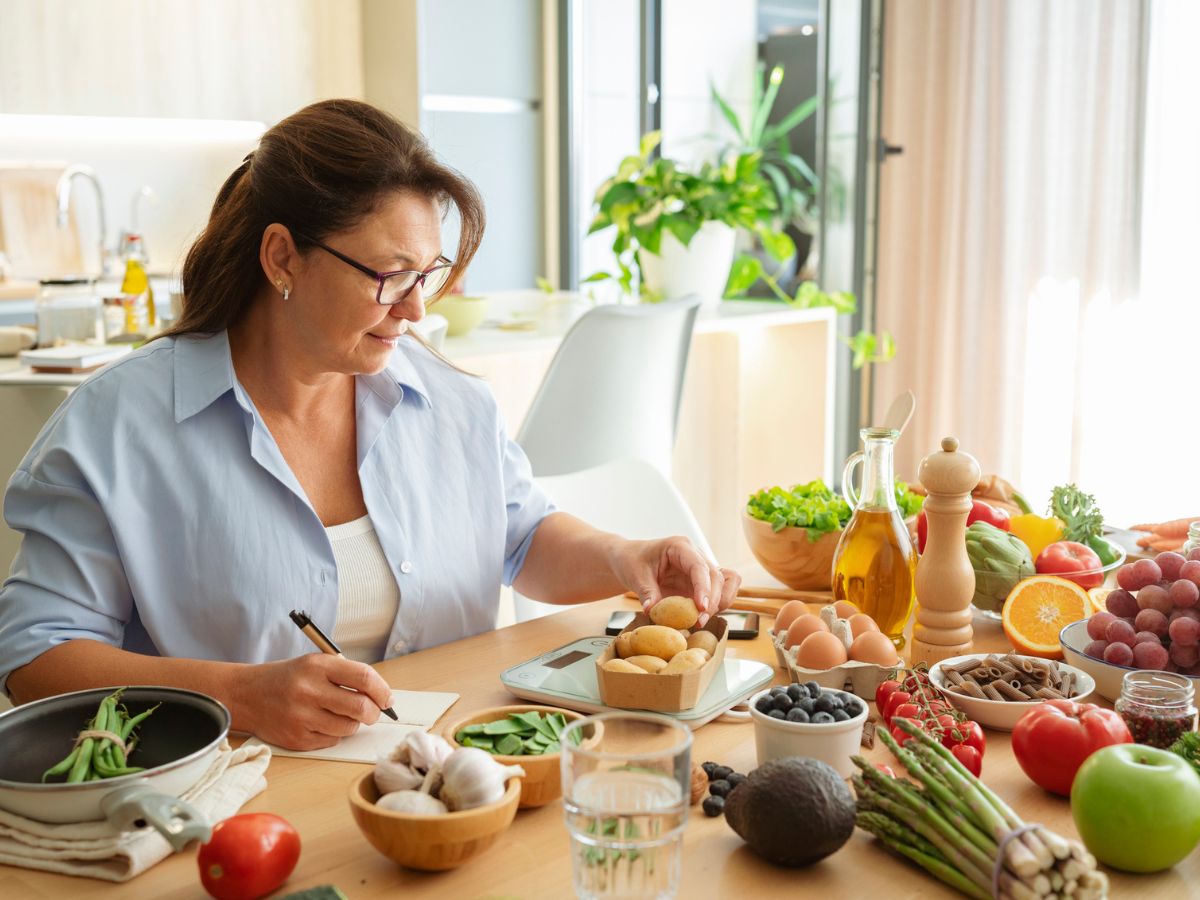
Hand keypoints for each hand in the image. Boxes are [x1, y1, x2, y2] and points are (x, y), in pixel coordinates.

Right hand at [235, 654, 393, 749]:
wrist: (248, 695)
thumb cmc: (289, 678)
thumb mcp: (316, 664)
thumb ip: (347, 675)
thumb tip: (382, 696)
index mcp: (317, 666)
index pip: (364, 678)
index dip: (382, 691)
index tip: (388, 699)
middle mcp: (308, 691)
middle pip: (361, 708)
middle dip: (374, 712)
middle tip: (372, 712)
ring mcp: (301, 717)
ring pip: (349, 728)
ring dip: (352, 723)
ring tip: (339, 714)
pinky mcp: (297, 739)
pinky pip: (332, 740)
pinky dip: (334, 733)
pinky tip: (320, 722)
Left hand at [612, 536, 739, 625]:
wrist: (630, 560)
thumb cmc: (632, 561)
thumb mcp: (635, 575)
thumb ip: (646, 592)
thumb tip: (651, 611)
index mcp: (680, 547)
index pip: (699, 566)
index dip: (703, 587)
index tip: (701, 608)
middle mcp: (695, 556)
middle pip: (716, 577)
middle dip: (712, 601)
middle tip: (698, 622)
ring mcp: (700, 570)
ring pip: (725, 584)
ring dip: (718, 604)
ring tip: (699, 621)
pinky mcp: (700, 583)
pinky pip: (720, 592)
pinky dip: (717, 605)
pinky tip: (701, 617)